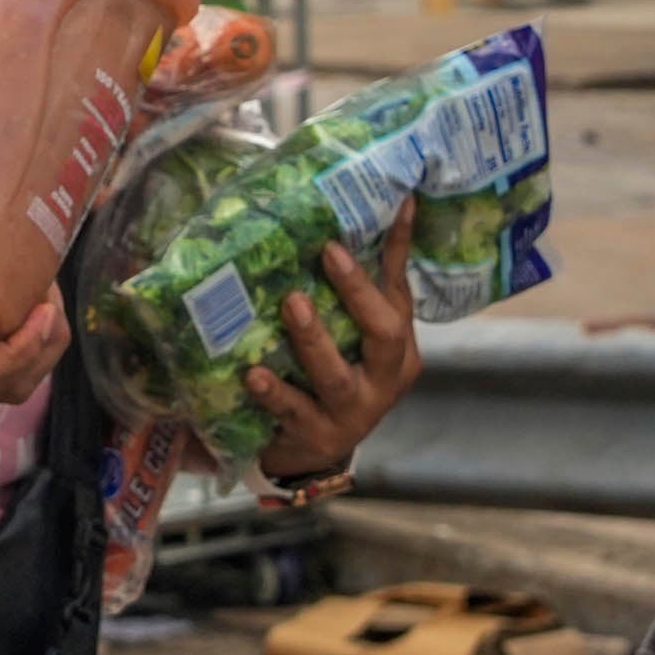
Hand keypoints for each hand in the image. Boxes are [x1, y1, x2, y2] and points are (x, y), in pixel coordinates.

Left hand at [239, 228, 420, 480]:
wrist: (317, 451)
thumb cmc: (341, 376)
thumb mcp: (358, 335)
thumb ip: (368, 283)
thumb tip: (384, 206)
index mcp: (398, 347)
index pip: (400, 289)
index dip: (398, 247)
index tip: (396, 203)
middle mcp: (384, 378)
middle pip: (382, 333)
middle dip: (357, 292)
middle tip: (329, 252)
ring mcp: (353, 410)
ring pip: (336, 375)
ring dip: (313, 339)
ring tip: (291, 303)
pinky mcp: (318, 434)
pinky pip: (295, 411)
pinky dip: (275, 392)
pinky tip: (254, 374)